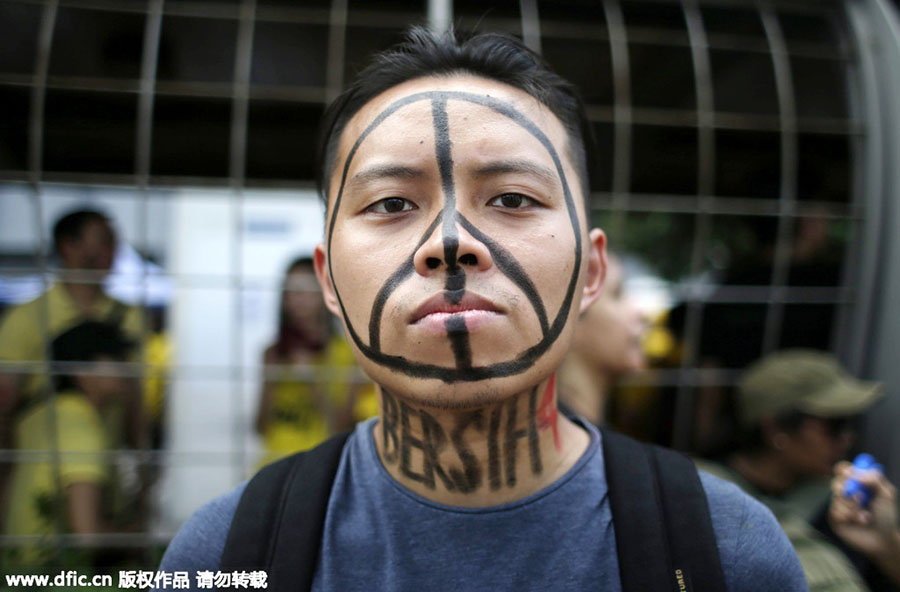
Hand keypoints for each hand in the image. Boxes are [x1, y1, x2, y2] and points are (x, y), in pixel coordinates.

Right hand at [829, 461, 899, 583]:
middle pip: (836, 481)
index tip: (850, 473)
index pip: (843, 469)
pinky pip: (835, 511)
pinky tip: (859, 522)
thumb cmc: (886, 517)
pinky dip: (850, 516)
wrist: (883, 539)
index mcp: (857, 483)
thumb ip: (875, 480)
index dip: (844, 469)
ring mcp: (838, 505)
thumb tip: (857, 473)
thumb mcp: (886, 495)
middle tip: (860, 497)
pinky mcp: (834, 517)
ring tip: (866, 516)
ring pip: (837, 498)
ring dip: (854, 507)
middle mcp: (845, 492)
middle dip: (848, 489)